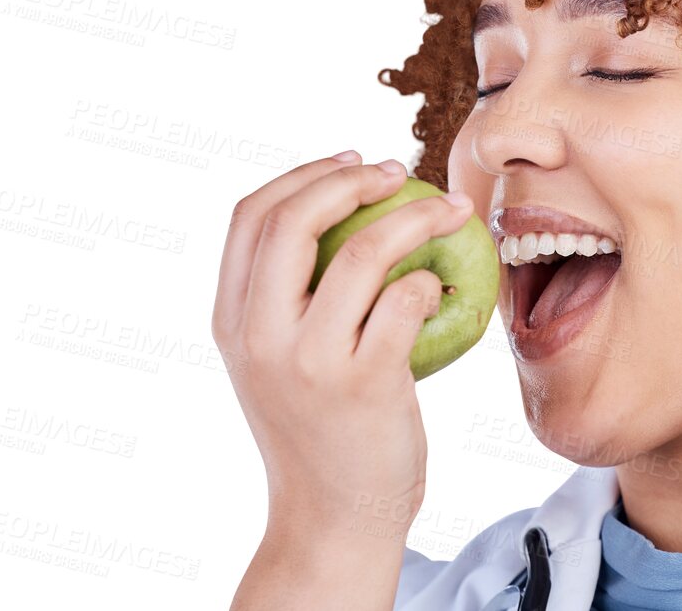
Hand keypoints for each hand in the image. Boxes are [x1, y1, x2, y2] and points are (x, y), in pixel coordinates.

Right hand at [213, 152, 475, 545]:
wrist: (332, 518)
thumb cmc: (317, 431)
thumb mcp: (273, 362)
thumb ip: (283, 300)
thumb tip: (336, 211)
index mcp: (230, 321)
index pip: (249, 216)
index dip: (303, 174)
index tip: (352, 162)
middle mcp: (259, 336)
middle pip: (294, 220)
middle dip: (352, 180)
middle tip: (401, 174)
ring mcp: (309, 361)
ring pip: (361, 252)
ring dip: (415, 217)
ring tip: (450, 211)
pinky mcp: (364, 384)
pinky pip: (404, 301)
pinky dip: (429, 280)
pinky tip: (440, 286)